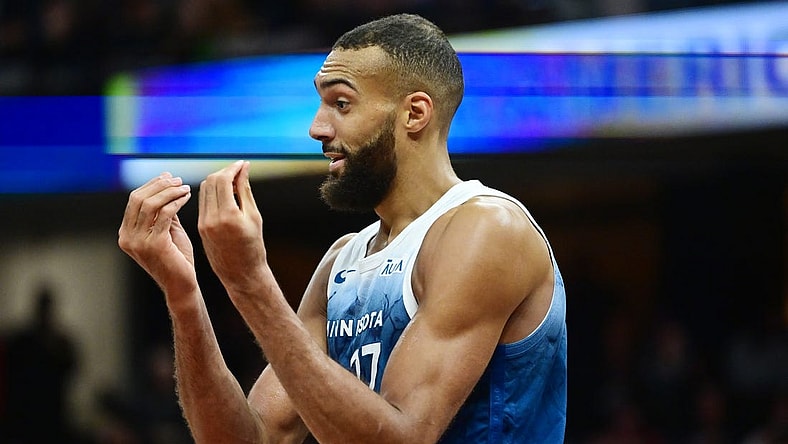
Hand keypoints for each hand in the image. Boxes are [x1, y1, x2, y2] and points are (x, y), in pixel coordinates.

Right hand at [118, 173, 196, 294]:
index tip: (168, 177)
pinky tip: (186, 197)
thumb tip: (166, 184)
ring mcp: (138, 241)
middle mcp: (127, 237)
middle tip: (178, 180)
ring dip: (169, 192)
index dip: (151, 185)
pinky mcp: (154, 244)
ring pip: (150, 204)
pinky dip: (176, 202)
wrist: (181, 285)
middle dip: (160, 185)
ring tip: (184, 187)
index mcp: (126, 233)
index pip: (134, 199)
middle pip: (139, 198)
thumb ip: (163, 210)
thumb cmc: (177, 258)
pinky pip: (164, 214)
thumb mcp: (167, 230)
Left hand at [198, 161, 267, 293]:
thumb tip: (244, 169)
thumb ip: (245, 190)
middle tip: (239, 171)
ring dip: (217, 181)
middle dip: (224, 172)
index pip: (223, 180)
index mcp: (227, 216)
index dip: (233, 168)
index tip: (243, 164)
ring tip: (234, 182)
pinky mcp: (200, 227)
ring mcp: (203, 223)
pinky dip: (212, 193)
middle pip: (210, 182)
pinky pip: (203, 202)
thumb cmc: (253, 247)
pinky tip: (226, 195)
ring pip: (204, 190)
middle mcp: (211, 219)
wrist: (241, 274)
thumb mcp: (254, 216)